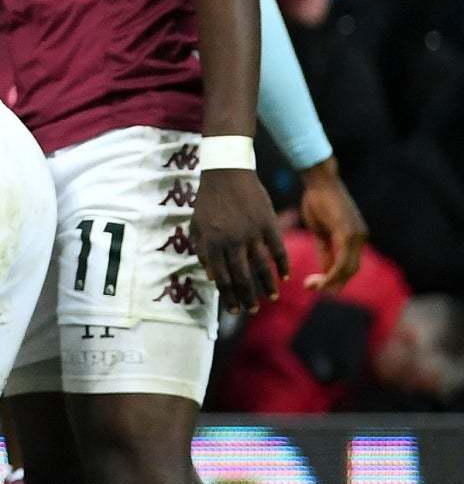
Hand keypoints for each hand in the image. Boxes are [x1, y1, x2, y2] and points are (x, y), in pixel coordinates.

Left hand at [191, 166, 288, 312]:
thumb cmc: (208, 201)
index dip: (228, 296)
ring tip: (270, 299)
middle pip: (241, 277)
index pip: (221, 278)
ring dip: (266, 286)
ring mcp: (251, 232)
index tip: (233, 310)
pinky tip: (285, 276)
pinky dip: (282, 264)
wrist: (226, 173)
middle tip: (251, 311)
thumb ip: (203, 252)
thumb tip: (212, 276)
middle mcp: (231, 241)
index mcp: (211, 243)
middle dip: (246, 297)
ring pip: (261, 266)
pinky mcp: (267, 223)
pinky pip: (277, 249)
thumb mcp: (197, 226)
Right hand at [295, 159, 366, 292]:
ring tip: (312, 286)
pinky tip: (319, 279)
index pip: (349, 266)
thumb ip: (326, 251)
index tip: (315, 285)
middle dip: (333, 284)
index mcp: (355, 238)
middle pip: (351, 270)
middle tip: (311, 289)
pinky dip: (332, 273)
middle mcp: (360, 238)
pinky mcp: (348, 233)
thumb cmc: (318, 202)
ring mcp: (356, 235)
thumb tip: (326, 270)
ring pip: (348, 268)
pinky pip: (343, 260)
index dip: (334, 279)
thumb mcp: (321, 231)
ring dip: (331, 281)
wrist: (320, 181)